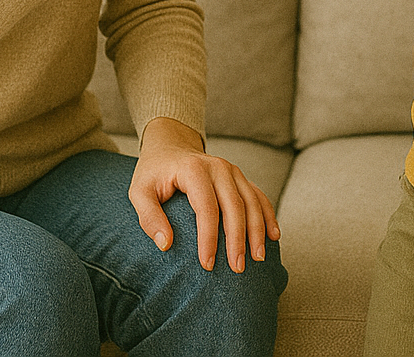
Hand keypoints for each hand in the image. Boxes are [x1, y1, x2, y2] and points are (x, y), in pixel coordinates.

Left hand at [128, 117, 279, 272]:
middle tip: (238, 268)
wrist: (171, 146)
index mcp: (194, 170)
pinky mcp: (240, 177)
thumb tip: (166, 245)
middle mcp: (219, 167)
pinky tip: (274, 235)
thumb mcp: (139, 191)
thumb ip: (149, 217)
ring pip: (252, 202)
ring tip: (258, 258)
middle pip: (235, 206)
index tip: (208, 264)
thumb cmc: (154, 173)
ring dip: (258, 230)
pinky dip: (268, 215)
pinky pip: (259, 196)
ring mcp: (233, 171)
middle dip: (238, 239)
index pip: (206, 208)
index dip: (209, 238)